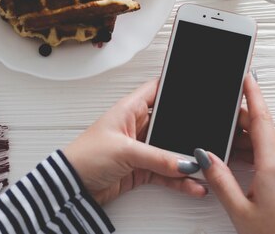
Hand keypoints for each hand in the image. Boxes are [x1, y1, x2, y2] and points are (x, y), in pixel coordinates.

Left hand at [64, 79, 206, 204]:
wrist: (71, 186)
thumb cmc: (85, 157)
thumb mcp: (125, 151)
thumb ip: (158, 157)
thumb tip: (184, 161)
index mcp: (129, 109)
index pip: (157, 90)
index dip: (175, 88)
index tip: (195, 92)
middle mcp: (136, 126)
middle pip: (170, 123)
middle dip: (187, 131)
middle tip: (203, 139)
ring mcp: (140, 148)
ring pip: (170, 150)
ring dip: (185, 160)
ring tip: (201, 167)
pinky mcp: (141, 169)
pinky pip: (166, 171)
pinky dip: (178, 179)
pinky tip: (190, 183)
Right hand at [195, 74, 274, 233]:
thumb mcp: (239, 209)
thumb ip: (219, 179)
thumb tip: (204, 157)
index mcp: (273, 164)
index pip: (261, 119)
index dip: (253, 95)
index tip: (247, 76)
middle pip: (261, 128)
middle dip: (240, 118)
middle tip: (220, 113)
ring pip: (264, 141)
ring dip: (244, 136)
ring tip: (223, 140)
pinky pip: (269, 153)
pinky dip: (252, 149)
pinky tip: (237, 158)